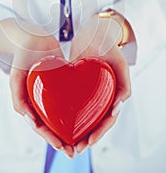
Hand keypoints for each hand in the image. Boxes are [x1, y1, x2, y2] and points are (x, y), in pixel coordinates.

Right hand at [7, 20, 74, 157]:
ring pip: (63, 115)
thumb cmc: (22, 57)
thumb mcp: (16, 78)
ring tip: (85, 139)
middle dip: (63, 139)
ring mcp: (52, 92)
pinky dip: (78, 109)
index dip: (51, 138)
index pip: (40, 126)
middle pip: (53, 124)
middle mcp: (41, 100)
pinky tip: (89, 115)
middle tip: (76, 150)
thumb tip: (32, 122)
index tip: (63, 146)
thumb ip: (18, 100)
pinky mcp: (63, 83)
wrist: (34, 37)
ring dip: (72, 128)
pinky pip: (71, 99)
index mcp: (29, 103)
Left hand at [69, 16, 130, 153]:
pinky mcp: (76, 85)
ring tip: (64, 141)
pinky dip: (66, 114)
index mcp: (113, 94)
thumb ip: (125, 85)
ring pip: (83, 116)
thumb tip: (118, 107)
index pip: (108, 119)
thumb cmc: (108, 46)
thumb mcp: (120, 63)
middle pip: (94, 122)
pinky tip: (56, 121)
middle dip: (86, 137)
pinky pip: (72, 103)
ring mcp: (88, 91)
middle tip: (73, 148)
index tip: (88, 142)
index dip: (100, 133)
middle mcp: (101, 95)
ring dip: (75, 130)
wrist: (91, 32)